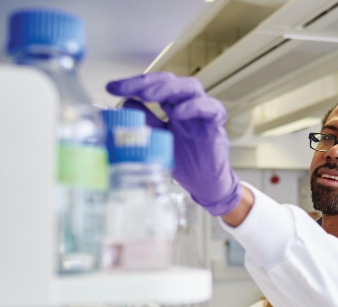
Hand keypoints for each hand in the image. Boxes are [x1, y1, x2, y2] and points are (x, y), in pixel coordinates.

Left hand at [106, 72, 241, 215]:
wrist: (204, 184)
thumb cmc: (185, 162)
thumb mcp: (157, 141)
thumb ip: (146, 121)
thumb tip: (125, 104)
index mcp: (173, 107)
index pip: (153, 86)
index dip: (133, 84)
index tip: (111, 87)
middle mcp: (187, 106)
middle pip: (170, 81)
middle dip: (147, 82)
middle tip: (126, 89)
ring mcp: (203, 114)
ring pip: (190, 87)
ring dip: (168, 88)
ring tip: (148, 96)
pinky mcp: (216, 125)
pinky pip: (211, 108)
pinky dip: (194, 107)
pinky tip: (178, 113)